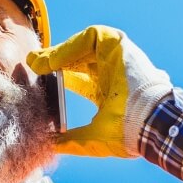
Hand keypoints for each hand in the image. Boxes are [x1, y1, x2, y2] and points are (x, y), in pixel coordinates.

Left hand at [25, 25, 173, 158]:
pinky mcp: (119, 45)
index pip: (77, 78)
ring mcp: (117, 57)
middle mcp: (112, 72)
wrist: (150, 124)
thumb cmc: (129, 133)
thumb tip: (49, 145)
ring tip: (38, 63)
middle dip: (53, 61)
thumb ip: (71, 140)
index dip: (57, 77)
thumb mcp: (93, 138)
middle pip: (76, 60)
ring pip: (81, 46)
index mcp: (107, 92)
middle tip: (32, 64)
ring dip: (58, 53)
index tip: (38, 80)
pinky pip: (90, 37)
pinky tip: (53, 60)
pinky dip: (70, 46)